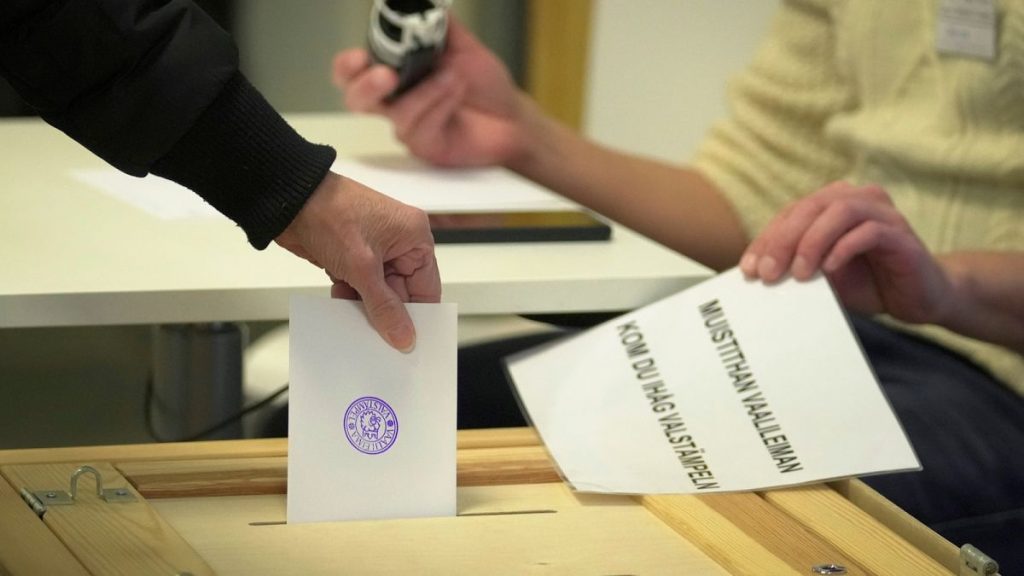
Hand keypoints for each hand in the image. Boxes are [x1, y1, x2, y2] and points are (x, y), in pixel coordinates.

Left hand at [275, 172, 440, 351]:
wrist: (289, 201)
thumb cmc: (330, 212)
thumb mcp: (362, 267)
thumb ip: (384, 306)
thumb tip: (403, 334)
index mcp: (414, 236)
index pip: (427, 287)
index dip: (420, 315)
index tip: (410, 340)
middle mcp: (399, 243)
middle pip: (403, 293)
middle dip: (389, 313)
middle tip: (379, 337)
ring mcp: (375, 250)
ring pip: (379, 293)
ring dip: (366, 307)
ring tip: (355, 317)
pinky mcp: (354, 257)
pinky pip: (360, 288)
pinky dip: (350, 298)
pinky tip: (340, 301)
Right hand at [333, 18, 528, 167]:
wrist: (512, 117)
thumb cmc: (484, 86)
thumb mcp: (462, 46)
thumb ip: (440, 25)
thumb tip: (424, 3)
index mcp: (395, 73)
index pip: (354, 71)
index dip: (348, 66)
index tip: (359, 57)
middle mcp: (395, 101)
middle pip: (356, 99)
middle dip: (366, 86)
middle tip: (386, 76)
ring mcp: (409, 126)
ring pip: (398, 112)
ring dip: (426, 90)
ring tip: (454, 78)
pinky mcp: (426, 146)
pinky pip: (421, 128)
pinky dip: (440, 105)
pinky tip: (456, 94)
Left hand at [739, 182, 954, 324]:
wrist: (919, 297)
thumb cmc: (868, 282)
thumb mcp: (821, 275)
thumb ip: (795, 267)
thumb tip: (758, 274)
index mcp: (833, 204)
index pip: (790, 213)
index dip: (766, 239)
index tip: (748, 269)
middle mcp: (857, 199)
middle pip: (810, 206)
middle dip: (783, 240)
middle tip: (767, 273)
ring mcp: (882, 213)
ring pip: (839, 210)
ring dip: (812, 241)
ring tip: (798, 273)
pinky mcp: (901, 233)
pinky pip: (869, 231)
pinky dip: (844, 248)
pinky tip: (829, 270)